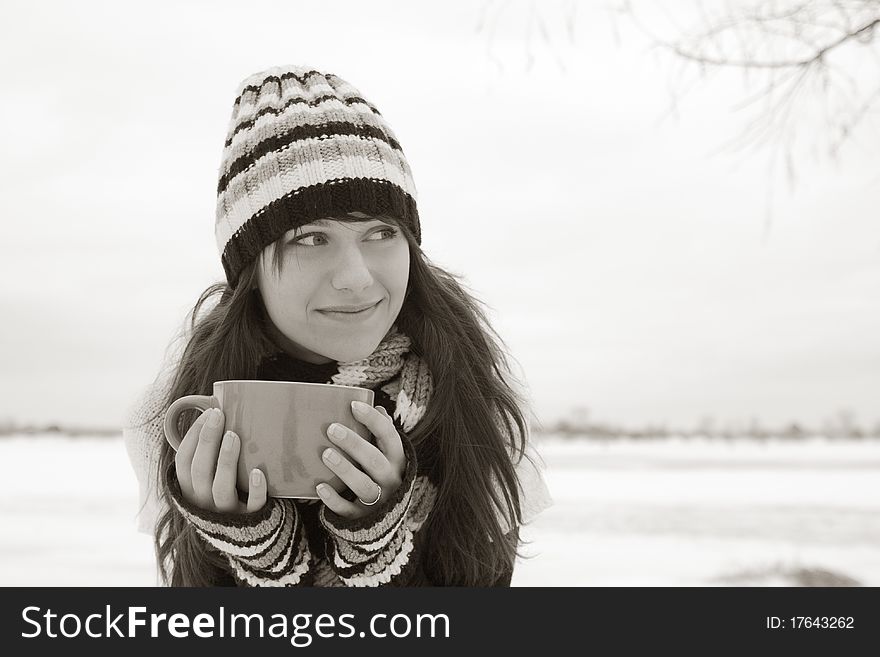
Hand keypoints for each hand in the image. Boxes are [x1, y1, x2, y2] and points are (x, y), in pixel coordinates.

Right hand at [174, 408, 266, 513]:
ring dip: (226, 460)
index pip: (183, 461)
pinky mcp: (250, 521)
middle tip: (219, 415)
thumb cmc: (228, 492)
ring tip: (233, 435)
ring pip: (221, 488)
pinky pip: (252, 507)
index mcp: (190, 489)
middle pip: (199, 471)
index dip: (192, 436)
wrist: (251, 533)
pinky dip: (255, 490)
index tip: (208, 413)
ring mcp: (226, 513)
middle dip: (207, 440)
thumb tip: (215, 408)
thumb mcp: (211, 476)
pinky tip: (259, 472)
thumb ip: (209, 452)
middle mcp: (204, 502)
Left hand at [316, 401, 405, 519]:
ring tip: (326, 454)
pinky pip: (349, 510)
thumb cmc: (382, 474)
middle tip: (332, 429)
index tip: (353, 406)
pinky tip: (320, 487)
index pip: (390, 436)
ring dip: (345, 469)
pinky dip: (334, 500)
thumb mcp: (388, 455)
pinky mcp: (363, 517)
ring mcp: (378, 500)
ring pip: (363, 485)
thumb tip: (379, 408)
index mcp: (397, 459)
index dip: (373, 420)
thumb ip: (383, 434)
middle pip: (374, 460)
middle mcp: (391, 479)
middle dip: (354, 444)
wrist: (388, 516)